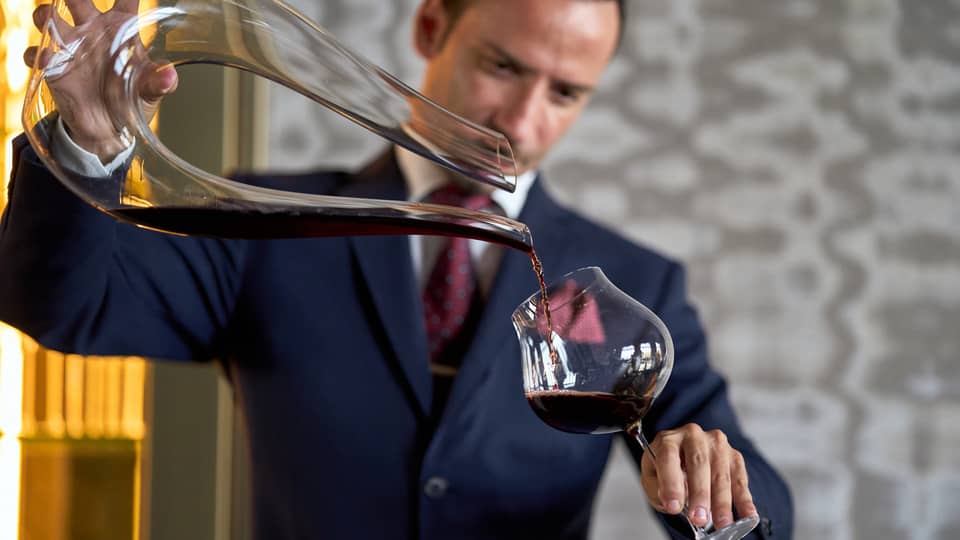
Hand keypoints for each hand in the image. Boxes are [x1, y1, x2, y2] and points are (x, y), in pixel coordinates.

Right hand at [24, 0, 177, 161]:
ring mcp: (71, 47)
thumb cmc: (132, 100)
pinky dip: (38, 54)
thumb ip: (158, 81)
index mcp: (121, 29)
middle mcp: (93, 31)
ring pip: (49, 18)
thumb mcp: (150, 90)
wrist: (110, 129)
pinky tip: (47, 61)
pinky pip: (38, 54)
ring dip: (45, 15)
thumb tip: (169, 76)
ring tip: (50, 19)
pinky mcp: (54, 68)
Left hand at [641, 423, 757, 528]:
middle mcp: (693, 436)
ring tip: (722, 524)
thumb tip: (675, 503)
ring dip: (722, 501)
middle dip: (700, 494)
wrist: (684, 458)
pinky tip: (748, 515)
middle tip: (699, 518)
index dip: (671, 483)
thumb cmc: (666, 471)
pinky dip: (744, 499)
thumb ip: (659, 489)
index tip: (673, 507)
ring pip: (721, 473)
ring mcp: (716, 444)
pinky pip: (740, 479)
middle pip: (699, 463)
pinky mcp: (733, 456)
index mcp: (668, 440)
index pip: (668, 457)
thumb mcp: (652, 479)